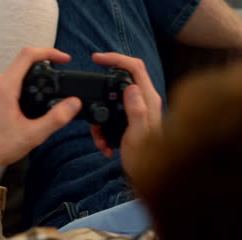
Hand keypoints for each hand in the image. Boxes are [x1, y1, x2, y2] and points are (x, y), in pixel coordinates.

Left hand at [0, 47, 81, 203]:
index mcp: (4, 87)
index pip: (28, 55)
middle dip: (45, 65)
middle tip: (60, 76)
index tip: (64, 59)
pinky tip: (34, 99)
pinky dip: (26, 84)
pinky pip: (12, 80)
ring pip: (18, 71)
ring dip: (35, 76)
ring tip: (50, 89)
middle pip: (24, 61)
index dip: (50, 52)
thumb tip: (74, 103)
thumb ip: (57, 118)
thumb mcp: (34, 134)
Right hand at [90, 53, 161, 173]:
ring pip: (113, 99)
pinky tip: (104, 145)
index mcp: (149, 100)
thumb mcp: (138, 136)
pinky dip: (103, 128)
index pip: (135, 67)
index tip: (96, 59)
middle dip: (103, 84)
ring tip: (97, 135)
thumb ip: (137, 111)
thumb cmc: (149, 161)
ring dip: (100, 114)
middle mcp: (146, 101)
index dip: (116, 58)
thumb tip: (129, 88)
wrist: (152, 179)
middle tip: (88, 91)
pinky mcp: (131, 120)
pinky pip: (112, 116)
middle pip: (123, 79)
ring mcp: (138, 110)